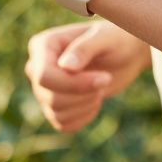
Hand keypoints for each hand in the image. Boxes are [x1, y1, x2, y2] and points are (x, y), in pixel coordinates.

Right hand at [25, 21, 150, 132]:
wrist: (124, 54)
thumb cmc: (114, 39)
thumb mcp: (105, 38)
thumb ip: (84, 48)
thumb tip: (65, 66)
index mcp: (43, 45)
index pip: (45, 76)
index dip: (74, 84)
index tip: (105, 78)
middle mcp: (37, 67)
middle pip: (50, 97)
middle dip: (83, 94)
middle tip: (106, 79)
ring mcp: (43, 88)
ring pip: (56, 113)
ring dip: (85, 105)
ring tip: (100, 87)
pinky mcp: (54, 106)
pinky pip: (63, 124)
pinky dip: (84, 117)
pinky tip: (95, 100)